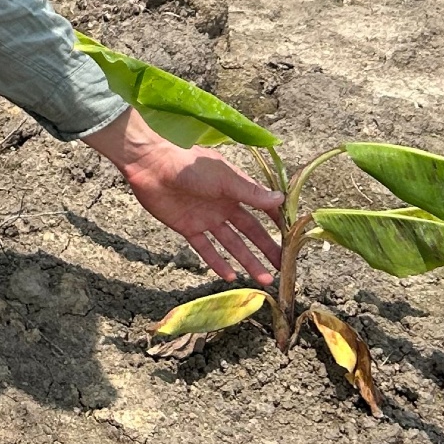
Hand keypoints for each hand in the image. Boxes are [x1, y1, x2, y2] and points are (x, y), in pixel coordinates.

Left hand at [84, 109, 284, 285]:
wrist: (151, 164)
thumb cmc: (190, 164)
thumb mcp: (225, 178)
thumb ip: (251, 193)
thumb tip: (281, 199)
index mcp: (235, 189)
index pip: (261, 208)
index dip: (276, 223)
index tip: (292, 239)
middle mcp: (223, 205)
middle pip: (250, 231)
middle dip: (266, 248)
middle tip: (283, 267)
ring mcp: (206, 217)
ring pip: (231, 244)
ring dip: (247, 261)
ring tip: (265, 279)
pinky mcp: (187, 227)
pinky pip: (205, 249)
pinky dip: (217, 263)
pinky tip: (231, 276)